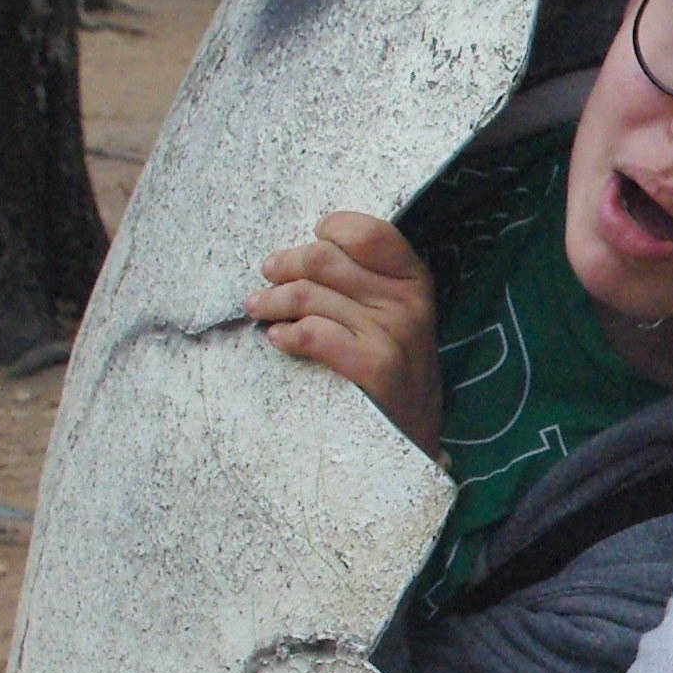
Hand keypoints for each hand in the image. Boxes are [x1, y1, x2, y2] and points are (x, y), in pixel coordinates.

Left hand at [250, 212, 441, 455]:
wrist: (414, 441)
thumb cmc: (394, 372)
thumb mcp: (395, 318)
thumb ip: (364, 283)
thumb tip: (301, 256)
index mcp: (413, 279)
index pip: (367, 233)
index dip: (331, 230)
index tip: (312, 241)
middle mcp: (407, 302)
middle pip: (324, 259)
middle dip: (285, 265)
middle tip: (267, 276)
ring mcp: (392, 333)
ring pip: (309, 296)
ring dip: (272, 301)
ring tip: (259, 308)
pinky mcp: (375, 366)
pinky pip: (313, 334)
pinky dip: (286, 335)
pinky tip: (278, 340)